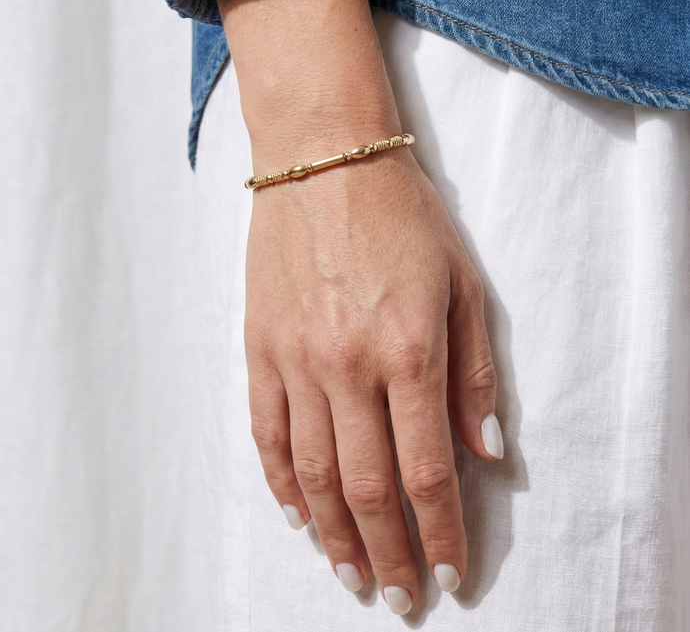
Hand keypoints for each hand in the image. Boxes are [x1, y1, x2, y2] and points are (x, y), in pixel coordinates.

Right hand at [213, 0, 502, 613]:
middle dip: (388, 551)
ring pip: (311, 471)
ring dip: (333, 532)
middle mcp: (346, 365)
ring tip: (351, 571)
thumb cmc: (402, 215)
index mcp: (407, 349)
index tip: (450, 572)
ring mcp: (294, 358)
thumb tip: (488, 454)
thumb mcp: (464, 284)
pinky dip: (281, 481)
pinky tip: (297, 513)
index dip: (442, 532)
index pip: (427, 470)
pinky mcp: (259, 346)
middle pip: (366, 486)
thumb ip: (476, 375)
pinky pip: (266, 430)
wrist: (323, 158)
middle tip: (398, 594)